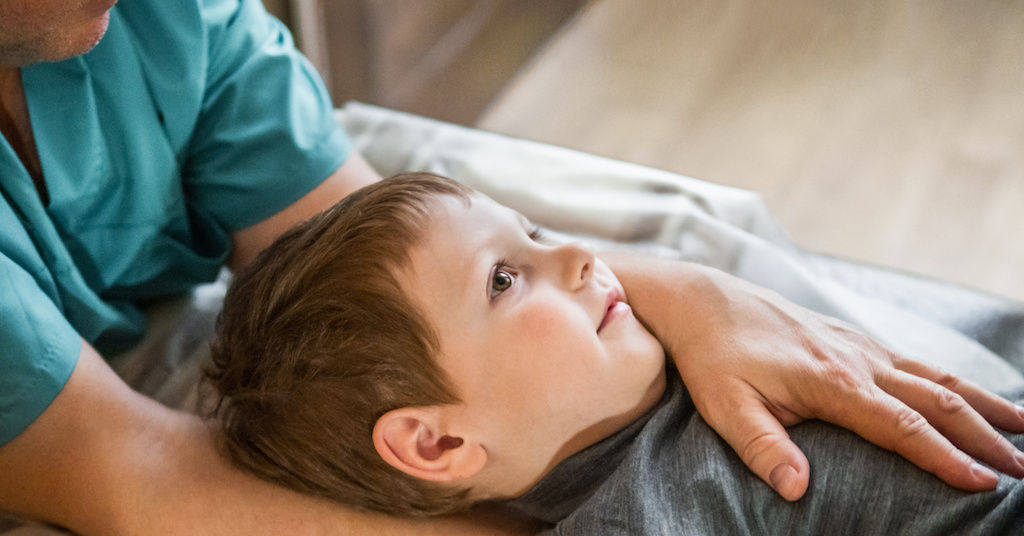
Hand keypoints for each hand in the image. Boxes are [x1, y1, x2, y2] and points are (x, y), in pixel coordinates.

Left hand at [608, 255, 1023, 500]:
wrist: (703, 299)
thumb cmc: (712, 356)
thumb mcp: (725, 406)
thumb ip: (762, 447)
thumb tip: (798, 490)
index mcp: (830, 380)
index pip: (901, 425)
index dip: (944, 457)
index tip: (983, 483)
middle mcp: (855, 359)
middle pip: (934, 401)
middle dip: (983, 436)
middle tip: (1022, 469)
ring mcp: (857, 344)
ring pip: (934, 376)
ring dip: (981, 404)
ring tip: (1023, 428)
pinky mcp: (851, 337)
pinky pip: (914, 362)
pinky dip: (952, 382)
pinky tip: (968, 396)